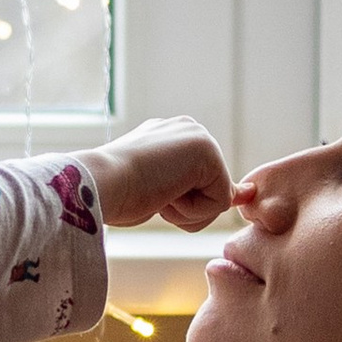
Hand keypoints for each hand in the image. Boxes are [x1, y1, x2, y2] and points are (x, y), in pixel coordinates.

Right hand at [80, 117, 232, 233]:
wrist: (98, 185)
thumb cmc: (115, 195)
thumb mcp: (158, 194)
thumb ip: (194, 192)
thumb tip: (243, 195)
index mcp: (168, 136)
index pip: (200, 180)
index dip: (187, 203)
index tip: (158, 198)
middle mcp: (187, 130)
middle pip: (212, 191)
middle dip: (186, 209)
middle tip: (150, 194)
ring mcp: (199, 137)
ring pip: (217, 199)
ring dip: (187, 212)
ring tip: (155, 193)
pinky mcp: (208, 151)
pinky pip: (219, 202)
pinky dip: (192, 211)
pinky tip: (164, 194)